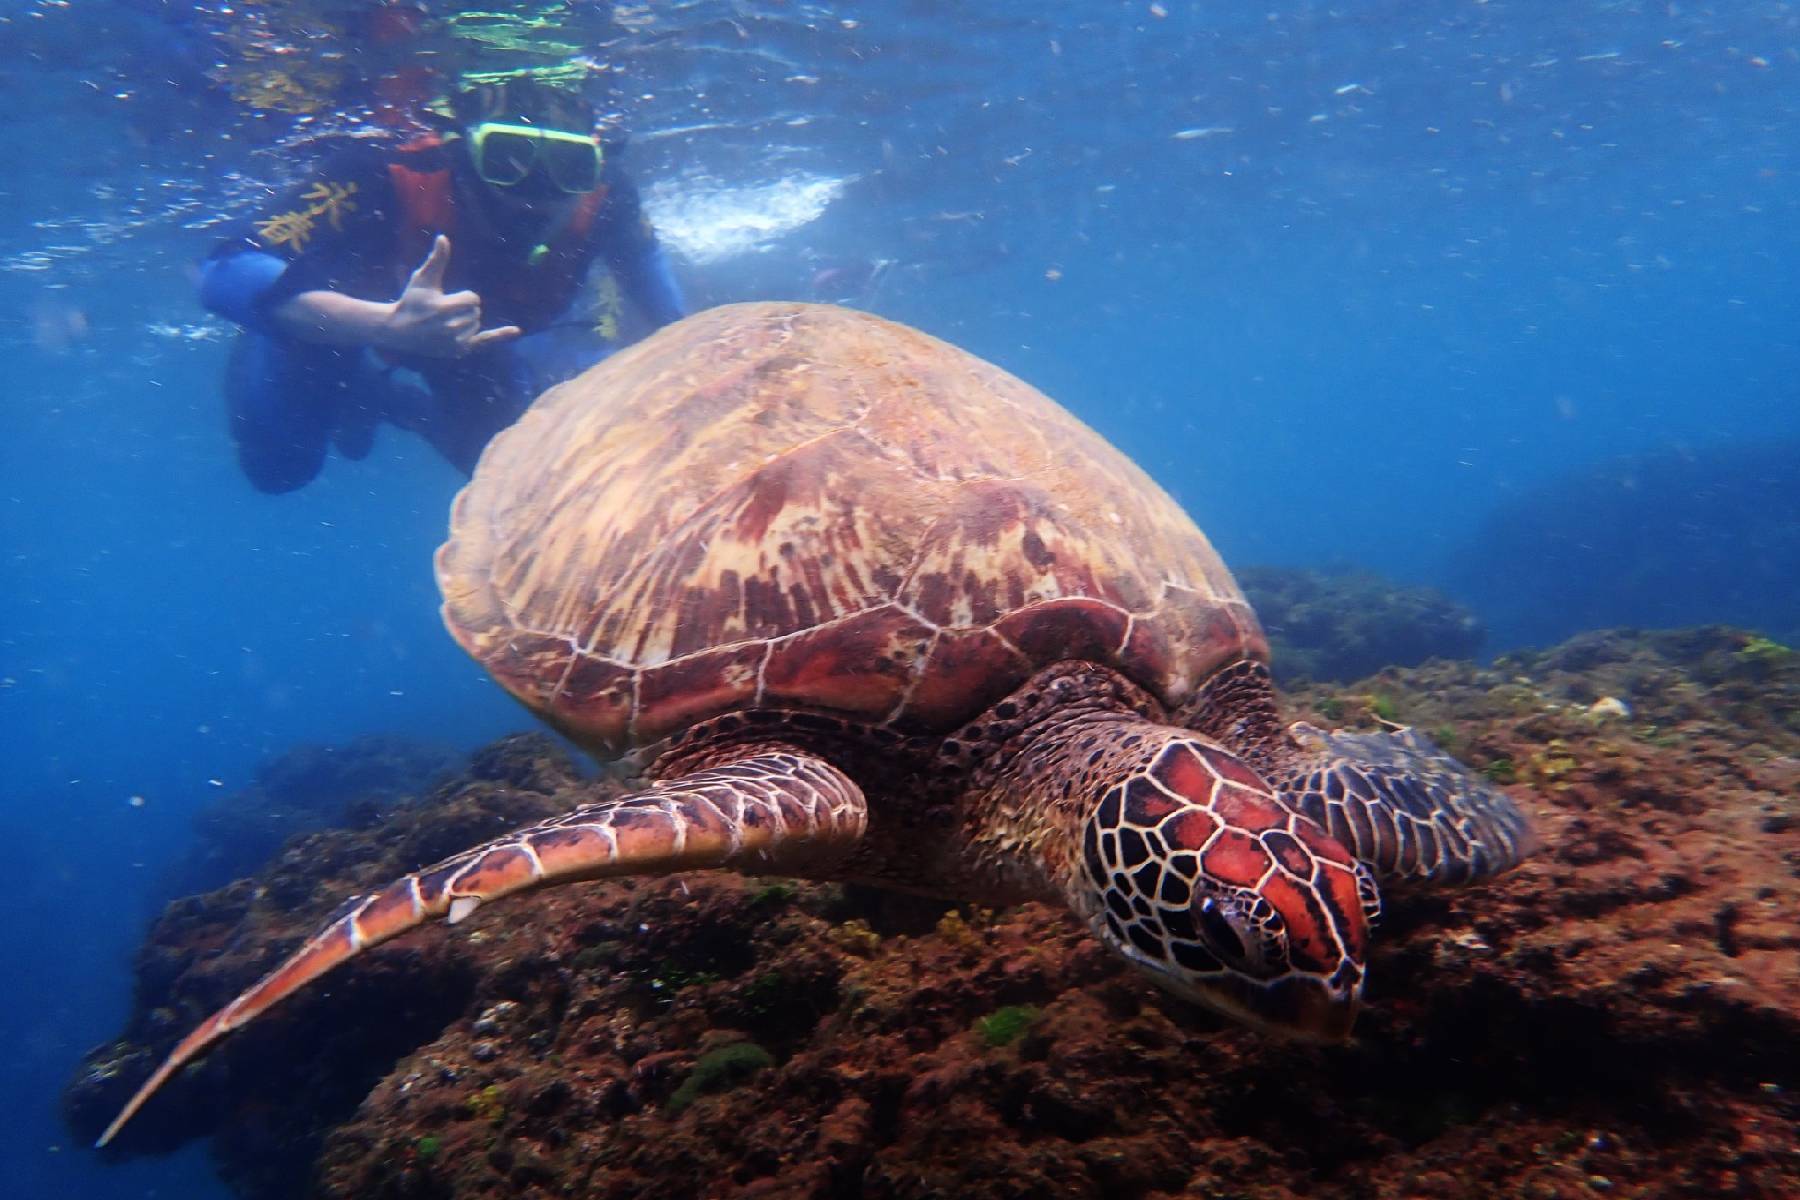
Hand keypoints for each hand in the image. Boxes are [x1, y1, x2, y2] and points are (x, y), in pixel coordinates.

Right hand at [381, 235, 521, 357]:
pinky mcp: (460, 350)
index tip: (446, 300)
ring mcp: (456, 342)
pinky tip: (517, 331)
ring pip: (477, 324)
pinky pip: (486, 341)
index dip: (463, 297)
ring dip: (467, 321)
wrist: (400, 331)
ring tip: (445, 323)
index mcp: (444, 308)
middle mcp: (452, 327)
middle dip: (464, 309)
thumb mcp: (423, 279)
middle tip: (443, 313)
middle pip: (476, 312)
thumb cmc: (412, 301)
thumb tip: (444, 237)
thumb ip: (437, 260)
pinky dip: (502, 336)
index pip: (473, 299)